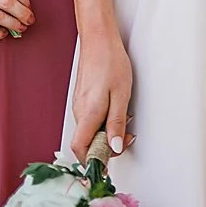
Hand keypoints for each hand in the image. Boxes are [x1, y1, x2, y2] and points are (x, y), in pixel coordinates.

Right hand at [67, 35, 133, 158]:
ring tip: (125, 121)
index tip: (108, 166)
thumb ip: (116, 124)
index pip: (81, 148)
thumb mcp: (121, 95)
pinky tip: (116, 112)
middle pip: (86, 142)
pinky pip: (90, 120)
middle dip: (106, 147)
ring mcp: (78, 105)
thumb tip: (114, 148)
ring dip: (106, 133)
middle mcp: (79, 111)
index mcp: (87, 113)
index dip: (92, 162)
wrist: (98, 39)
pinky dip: (103, 123)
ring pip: (89, 131)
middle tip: (127, 137)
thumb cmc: (111, 63)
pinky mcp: (82, 100)